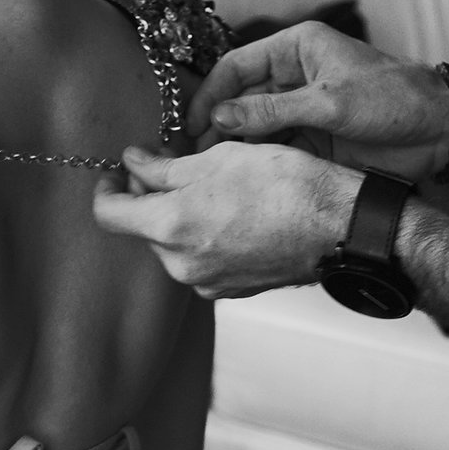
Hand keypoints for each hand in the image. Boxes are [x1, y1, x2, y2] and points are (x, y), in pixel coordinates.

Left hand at [92, 142, 360, 297]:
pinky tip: (230, 212)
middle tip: (172, 164)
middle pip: (143, 228)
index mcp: (170, 229)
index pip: (109, 215)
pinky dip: (204, 236)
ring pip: (173, 244)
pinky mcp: (233, 290)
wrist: (340, 227)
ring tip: (210, 186)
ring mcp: (209, 283)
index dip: (107, 189)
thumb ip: (163, 167)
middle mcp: (183, 266)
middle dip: (149, 196)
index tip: (117, 173)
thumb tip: (131, 162)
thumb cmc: (284, 186)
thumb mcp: (216, 159)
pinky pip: (202, 260)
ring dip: (178, 215)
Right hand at [188, 21, 448, 180]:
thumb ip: (272, 111)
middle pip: (240, 98)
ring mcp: (303, 107)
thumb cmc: (395, 101)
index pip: (236, 66)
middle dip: (216, 124)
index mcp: (296, 49)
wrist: (444, 133)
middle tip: (193, 155)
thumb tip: (219, 118)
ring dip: (234, 145)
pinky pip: (276, 146)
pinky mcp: (315, 136)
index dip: (209, 94)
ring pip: (254, 125)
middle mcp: (294, 75)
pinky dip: (258, 159)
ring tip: (210, 170)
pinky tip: (240, 176)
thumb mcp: (330, 104)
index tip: (189, 124)